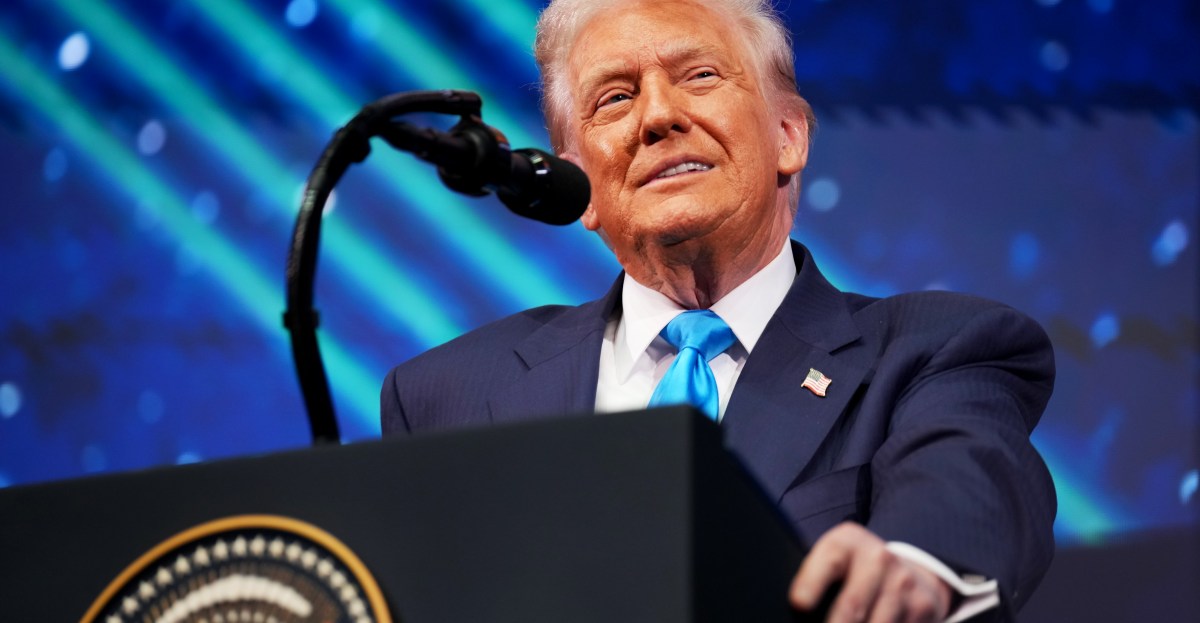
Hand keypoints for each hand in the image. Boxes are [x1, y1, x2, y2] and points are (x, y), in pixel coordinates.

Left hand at [789, 522, 952, 622]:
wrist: (907, 572)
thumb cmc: (853, 571)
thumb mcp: (833, 561)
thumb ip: (815, 579)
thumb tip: (798, 608)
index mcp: (848, 541)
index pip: (830, 561)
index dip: (811, 584)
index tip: (799, 605)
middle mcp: (879, 559)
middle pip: (852, 607)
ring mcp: (903, 583)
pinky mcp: (922, 607)